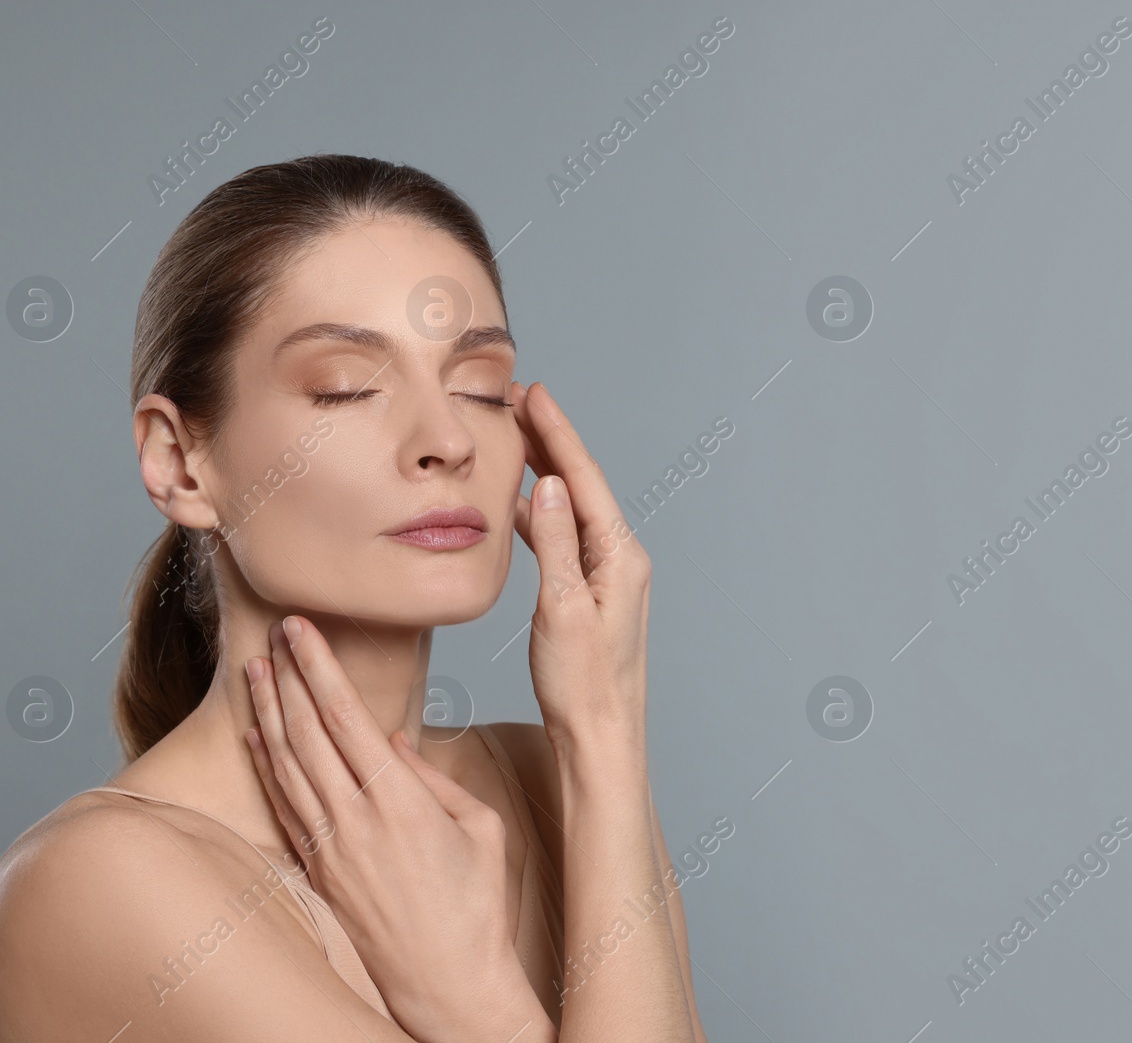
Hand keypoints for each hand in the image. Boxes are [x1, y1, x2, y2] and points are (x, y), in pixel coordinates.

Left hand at [243, 616, 549, 1042]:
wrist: (446, 984)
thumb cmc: (476, 907)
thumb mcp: (478, 828)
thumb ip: (433, 779)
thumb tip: (391, 741)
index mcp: (400, 801)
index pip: (345, 716)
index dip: (318, 667)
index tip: (302, 629)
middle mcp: (354, 820)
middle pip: (307, 732)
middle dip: (287, 675)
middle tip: (276, 631)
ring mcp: (328, 848)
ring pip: (286, 765)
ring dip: (267, 712)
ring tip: (254, 671)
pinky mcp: (317, 872)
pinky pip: (282, 806)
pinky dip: (265, 766)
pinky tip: (256, 736)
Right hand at [511, 380, 652, 752]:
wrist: (601, 739)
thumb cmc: (583, 685)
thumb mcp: (563, 608)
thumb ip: (556, 543)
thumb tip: (548, 484)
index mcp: (621, 557)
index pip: (584, 478)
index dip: (556, 432)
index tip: (533, 393)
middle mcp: (622, 559)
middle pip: (580, 485)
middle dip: (548, 440)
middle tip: (515, 400)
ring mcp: (608, 576)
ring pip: (571, 509)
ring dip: (542, 473)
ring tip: (510, 440)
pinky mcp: (592, 594)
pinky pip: (565, 538)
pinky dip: (540, 515)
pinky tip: (516, 505)